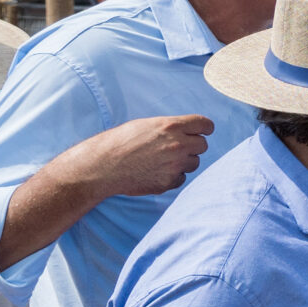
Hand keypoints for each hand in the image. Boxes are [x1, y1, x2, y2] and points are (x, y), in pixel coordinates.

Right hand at [53, 114, 212, 201]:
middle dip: (193, 146)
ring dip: (184, 162)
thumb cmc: (120, 142)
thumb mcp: (146, 125)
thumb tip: (189, 132)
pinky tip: (156, 172)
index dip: (205, 128)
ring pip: (194, 163)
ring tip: (162, 160)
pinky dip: (174, 176)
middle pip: (203, 145)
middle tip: (178, 148)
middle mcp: (178, 145)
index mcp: (172, 126)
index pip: (205, 125)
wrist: (102, 166)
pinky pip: (182, 178)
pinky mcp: (169, 182)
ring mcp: (175, 165)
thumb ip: (170, 128)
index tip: (204, 131)